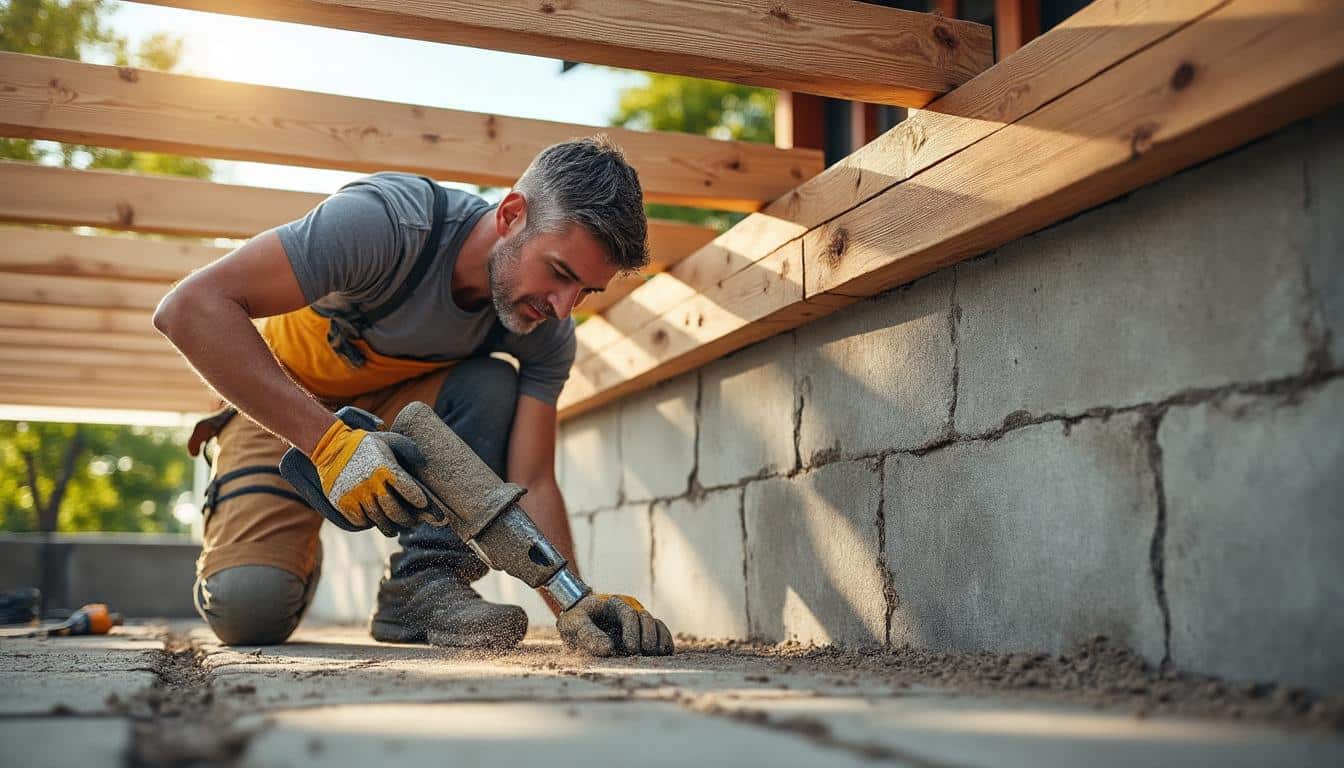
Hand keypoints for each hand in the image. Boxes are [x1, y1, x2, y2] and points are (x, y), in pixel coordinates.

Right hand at [310, 419, 428, 536]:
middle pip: (395, 511)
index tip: (424, 507)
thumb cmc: (366, 444)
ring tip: (395, 529)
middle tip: (412, 523)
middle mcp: (371, 483)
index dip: (420, 502)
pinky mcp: (342, 502)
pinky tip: (375, 522)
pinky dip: (369, 524)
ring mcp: (356, 494)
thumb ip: (409, 450)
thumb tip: (424, 465)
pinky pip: (360, 521)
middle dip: (407, 520)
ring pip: (378, 519)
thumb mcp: (389, 440)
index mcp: (386, 468)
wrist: (330, 447)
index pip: (410, 491)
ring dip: (389, 527)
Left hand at [557, 593, 673, 655]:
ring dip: (658, 639)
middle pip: (645, 618)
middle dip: (647, 636)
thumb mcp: (573, 624)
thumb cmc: (574, 621)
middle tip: (643, 652)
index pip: (628, 613)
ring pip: (656, 625)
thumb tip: (609, 650)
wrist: (577, 624)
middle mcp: (629, 611)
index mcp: (613, 605)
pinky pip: (661, 634)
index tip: (631, 647)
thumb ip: (587, 634)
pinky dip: (665, 642)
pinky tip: (662, 654)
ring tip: (653, 654)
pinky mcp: (643, 634)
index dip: (633, 629)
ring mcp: (638, 622)